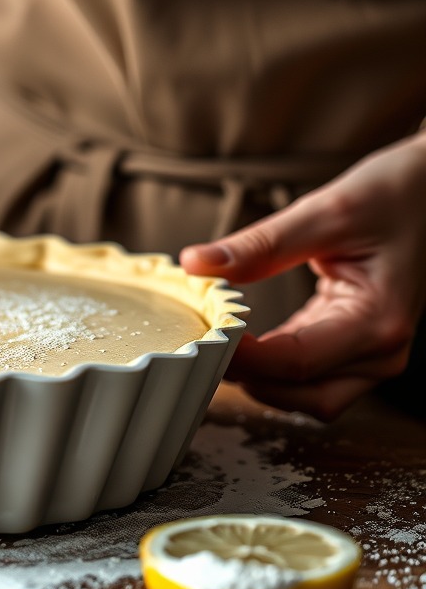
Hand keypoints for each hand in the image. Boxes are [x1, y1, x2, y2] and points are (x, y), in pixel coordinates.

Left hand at [180, 133, 425, 419]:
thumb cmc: (392, 193)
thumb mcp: (324, 211)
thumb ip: (259, 244)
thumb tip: (196, 263)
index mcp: (378, 321)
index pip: (296, 362)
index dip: (242, 358)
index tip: (198, 339)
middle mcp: (381, 350)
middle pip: (302, 394)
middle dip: (248, 379)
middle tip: (197, 346)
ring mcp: (372, 353)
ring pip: (306, 394)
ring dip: (259, 378)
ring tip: (213, 342)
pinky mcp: (356, 345)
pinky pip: (309, 374)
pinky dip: (272, 365)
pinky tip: (238, 339)